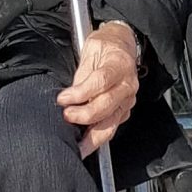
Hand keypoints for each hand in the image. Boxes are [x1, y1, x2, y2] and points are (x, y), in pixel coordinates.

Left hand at [59, 21, 141, 156]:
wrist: (123, 45)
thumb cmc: (106, 45)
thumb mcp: (91, 49)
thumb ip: (82, 74)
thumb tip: (70, 96)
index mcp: (119, 65)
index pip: (100, 81)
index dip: (80, 92)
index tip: (63, 98)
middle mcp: (127, 85)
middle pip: (107, 105)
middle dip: (84, 114)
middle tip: (66, 115)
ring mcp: (127, 101)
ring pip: (112, 122)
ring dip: (93, 136)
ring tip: (78, 147)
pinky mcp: (124, 111)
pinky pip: (112, 127)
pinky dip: (98, 138)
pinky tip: (86, 145)